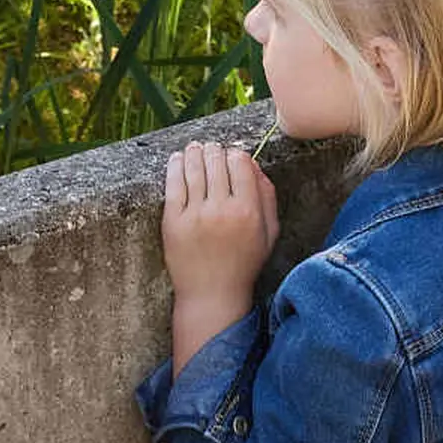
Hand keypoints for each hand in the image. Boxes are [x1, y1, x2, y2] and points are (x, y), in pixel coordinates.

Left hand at [161, 138, 278, 366]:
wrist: (212, 294)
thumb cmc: (243, 263)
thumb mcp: (268, 233)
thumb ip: (267, 196)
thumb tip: (254, 164)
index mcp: (248, 211)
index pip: (240, 163)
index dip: (235, 155)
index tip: (231, 157)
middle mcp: (221, 210)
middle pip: (216, 161)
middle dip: (214, 150)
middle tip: (211, 149)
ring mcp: (194, 215)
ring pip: (193, 168)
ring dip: (194, 152)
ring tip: (194, 148)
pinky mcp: (173, 221)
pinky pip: (173, 184)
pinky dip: (175, 166)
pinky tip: (177, 159)